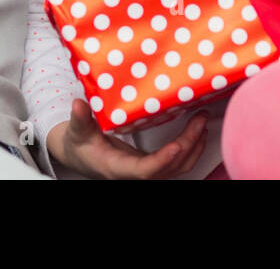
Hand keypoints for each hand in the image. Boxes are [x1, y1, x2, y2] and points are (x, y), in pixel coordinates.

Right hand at [46, 99, 208, 178]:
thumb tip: (79, 104)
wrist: (81, 156)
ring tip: (202, 120)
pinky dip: (191, 148)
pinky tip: (198, 130)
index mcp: (117, 168)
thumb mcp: (77, 131)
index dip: (161, 161)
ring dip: (194, 146)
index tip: (176, 147)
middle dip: (188, 145)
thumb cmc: (80, 144)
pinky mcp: (152, 166)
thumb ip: (80, 118)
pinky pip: (177, 164)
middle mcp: (135, 174)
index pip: (144, 171)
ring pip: (177, 167)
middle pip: (169, 167)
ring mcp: (146, 172)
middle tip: (200, 119)